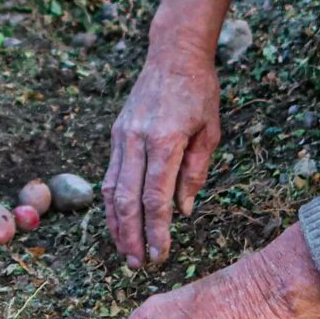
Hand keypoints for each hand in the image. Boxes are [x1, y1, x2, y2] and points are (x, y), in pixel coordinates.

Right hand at [105, 0, 238, 268]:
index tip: (161, 255)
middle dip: (131, 236)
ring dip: (116, 224)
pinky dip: (111, 203)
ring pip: (110, 189)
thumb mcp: (210, 131)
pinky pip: (109, 175)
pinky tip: (117, 221)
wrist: (173, 53)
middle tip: (138, 265)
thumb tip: (182, 211)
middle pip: (126, 199)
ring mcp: (122, 136)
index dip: (157, 231)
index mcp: (164, 140)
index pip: (155, 198)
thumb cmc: (200, 91)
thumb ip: (195, 172)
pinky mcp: (116, 133)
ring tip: (125, 251)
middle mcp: (136, 139)